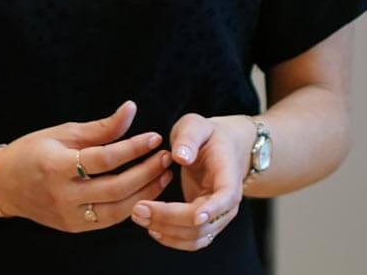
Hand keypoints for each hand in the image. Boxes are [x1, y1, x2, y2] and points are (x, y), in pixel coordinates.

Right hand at [0, 100, 172, 232]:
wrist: (3, 185)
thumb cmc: (32, 152)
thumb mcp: (63, 133)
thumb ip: (101, 128)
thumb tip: (131, 110)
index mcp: (56, 166)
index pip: (104, 159)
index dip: (133, 148)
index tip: (154, 137)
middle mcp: (62, 195)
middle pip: (116, 188)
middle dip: (146, 173)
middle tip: (166, 158)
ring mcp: (68, 215)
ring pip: (117, 210)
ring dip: (145, 192)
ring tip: (163, 176)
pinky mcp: (74, 228)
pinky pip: (109, 219)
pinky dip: (130, 205)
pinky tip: (144, 191)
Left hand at [131, 113, 250, 250]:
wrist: (222, 149)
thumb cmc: (206, 136)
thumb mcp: (197, 126)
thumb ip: (189, 138)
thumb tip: (180, 156)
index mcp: (228, 176)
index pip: (226, 197)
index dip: (211, 209)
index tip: (192, 215)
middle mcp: (227, 203)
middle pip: (203, 223)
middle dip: (170, 219)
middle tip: (138, 208)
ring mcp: (217, 217)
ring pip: (196, 237)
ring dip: (167, 232)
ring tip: (139, 217)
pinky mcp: (205, 224)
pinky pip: (192, 241)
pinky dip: (173, 239)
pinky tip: (152, 229)